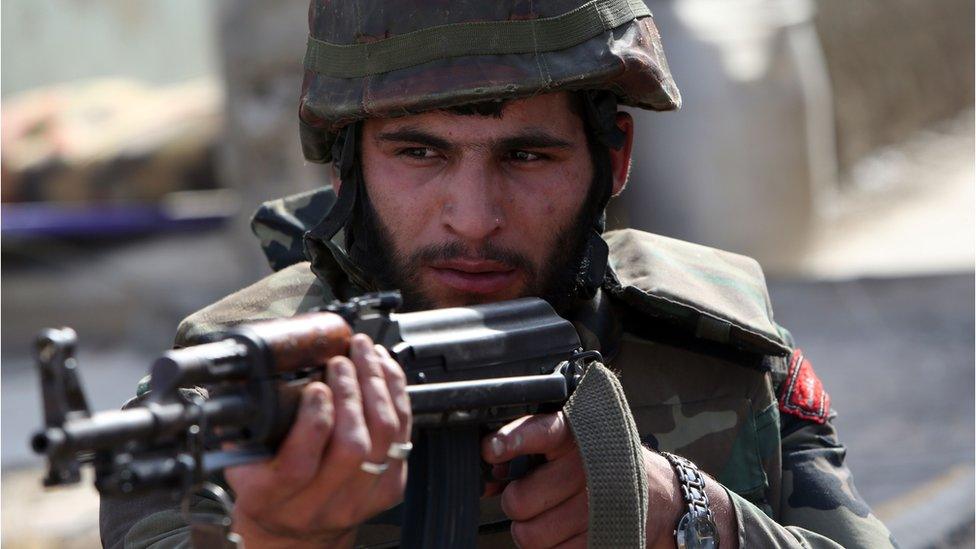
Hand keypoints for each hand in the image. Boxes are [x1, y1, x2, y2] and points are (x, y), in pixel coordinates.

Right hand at [225, 335, 410, 547]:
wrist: (294, 530)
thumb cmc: (266, 489)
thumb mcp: (241, 462)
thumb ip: (245, 427)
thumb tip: (249, 379)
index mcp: (272, 498)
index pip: (299, 465)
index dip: (313, 421)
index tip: (316, 386)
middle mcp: (318, 505)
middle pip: (351, 447)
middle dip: (350, 393)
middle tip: (342, 361)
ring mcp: (358, 500)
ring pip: (383, 438)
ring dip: (377, 386)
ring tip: (364, 354)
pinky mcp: (388, 490)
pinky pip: (402, 437)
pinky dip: (396, 396)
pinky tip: (384, 371)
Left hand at [483, 413, 735, 548]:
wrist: (663, 496)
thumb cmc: (605, 464)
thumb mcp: (574, 442)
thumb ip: (530, 447)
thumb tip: (489, 466)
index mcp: (578, 435)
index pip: (542, 430)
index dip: (512, 439)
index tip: (490, 450)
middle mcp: (588, 468)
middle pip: (519, 500)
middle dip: (515, 503)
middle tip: (528, 497)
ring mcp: (597, 508)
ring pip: (529, 534)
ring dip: (529, 530)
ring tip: (548, 517)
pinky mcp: (602, 539)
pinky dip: (553, 548)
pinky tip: (566, 533)